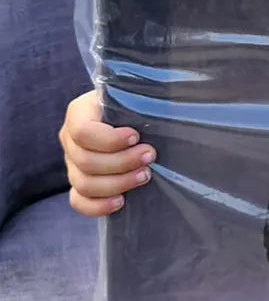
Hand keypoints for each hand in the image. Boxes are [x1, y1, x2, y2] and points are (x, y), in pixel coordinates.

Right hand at [58, 90, 155, 216]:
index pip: (82, 131)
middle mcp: (70, 138)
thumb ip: (143, 97)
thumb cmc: (139, 102)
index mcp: (80, 112)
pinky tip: (121, 201)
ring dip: (117, 183)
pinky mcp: (79, 182)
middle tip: (150, 156)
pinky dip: (97, 205)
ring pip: (83, 183)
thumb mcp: (138, 94)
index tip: (136, 137)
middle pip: (85, 160)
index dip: (109, 139)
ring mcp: (71, 163)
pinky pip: (78, 200)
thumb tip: (167, 103)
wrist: (135, 116)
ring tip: (145, 175)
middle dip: (121, 162)